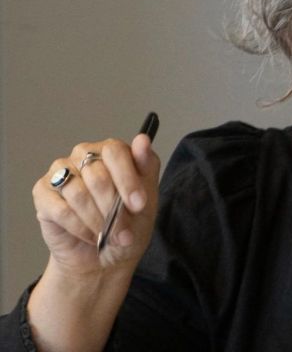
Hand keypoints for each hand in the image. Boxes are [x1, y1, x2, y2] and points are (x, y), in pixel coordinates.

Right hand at [32, 133, 160, 276]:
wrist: (103, 255)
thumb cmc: (127, 223)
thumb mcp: (146, 199)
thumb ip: (146, 167)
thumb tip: (142, 139)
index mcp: (112, 150)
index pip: (115, 151)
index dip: (128, 181)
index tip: (139, 205)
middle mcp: (84, 154)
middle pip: (97, 176)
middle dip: (114, 209)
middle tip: (123, 230)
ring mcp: (61, 171)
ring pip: (78, 194)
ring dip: (97, 221)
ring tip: (107, 234)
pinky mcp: (43, 192)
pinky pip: (61, 210)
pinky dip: (80, 227)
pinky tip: (90, 235)